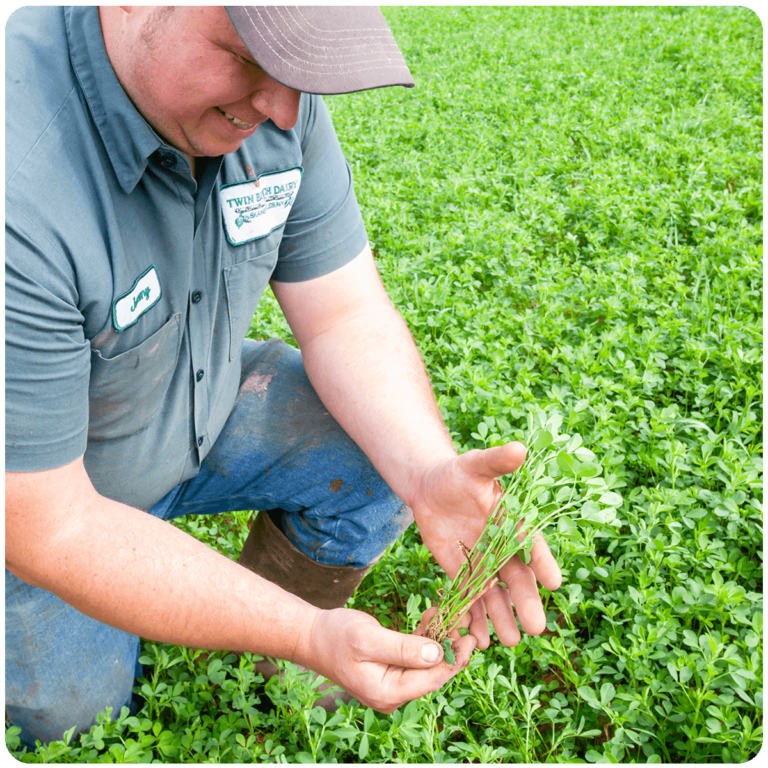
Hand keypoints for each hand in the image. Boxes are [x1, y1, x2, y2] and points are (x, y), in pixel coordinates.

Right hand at [304, 606, 475, 712]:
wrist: (310, 636)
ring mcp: (392, 682)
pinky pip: (415, 655)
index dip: (454, 658)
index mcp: (388, 693)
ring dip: (441, 638)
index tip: (471, 636)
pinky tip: (434, 615)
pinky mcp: (390, 669)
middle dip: (452, 646)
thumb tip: (437, 653)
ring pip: (427, 662)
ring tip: (455, 613)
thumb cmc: (336, 636)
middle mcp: (393, 694)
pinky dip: (426, 636)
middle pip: (433, 672)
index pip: (432, 679)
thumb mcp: (369, 639)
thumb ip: (403, 648)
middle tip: (467, 619)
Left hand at [410, 442, 561, 648]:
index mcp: (515, 522)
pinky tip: (476, 640)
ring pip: (496, 595)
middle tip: (536, 628)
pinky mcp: (462, 572)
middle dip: (526, 602)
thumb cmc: (459, 473)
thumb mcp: (475, 465)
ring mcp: (484, 563)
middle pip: (518, 579)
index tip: (554, 582)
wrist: (431, 487)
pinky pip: (471, 598)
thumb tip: (519, 448)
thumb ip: (496, 461)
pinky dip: (473, 618)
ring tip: (508, 643)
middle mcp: (503, 548)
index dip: (543, 561)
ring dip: (502, 618)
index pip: (532, 544)